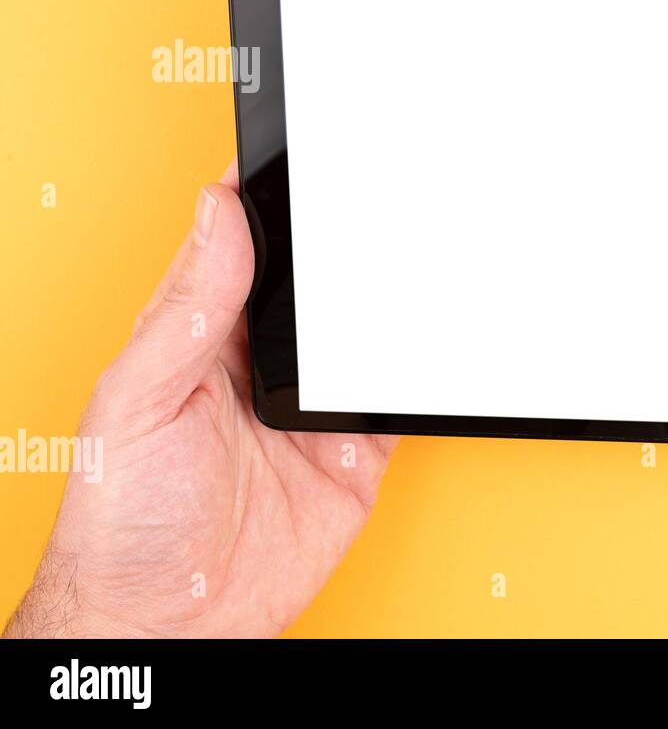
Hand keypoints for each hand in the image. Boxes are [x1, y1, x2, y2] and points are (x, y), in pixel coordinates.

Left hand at [4, 162, 395, 637]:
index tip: (303, 141)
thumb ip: (186, 309)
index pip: (240, 236)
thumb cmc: (125, 521)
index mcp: (200, 328)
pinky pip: (403, 389)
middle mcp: (262, 355)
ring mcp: (315, 398)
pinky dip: (427, 364)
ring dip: (397, 292)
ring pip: (371, 322)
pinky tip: (442, 333)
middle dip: (351, 230)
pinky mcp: (358, 442)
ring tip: (429, 242)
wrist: (175, 626)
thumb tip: (217, 213)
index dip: (269, 187)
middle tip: (390, 183)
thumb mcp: (139, 401)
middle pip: (319, 271)